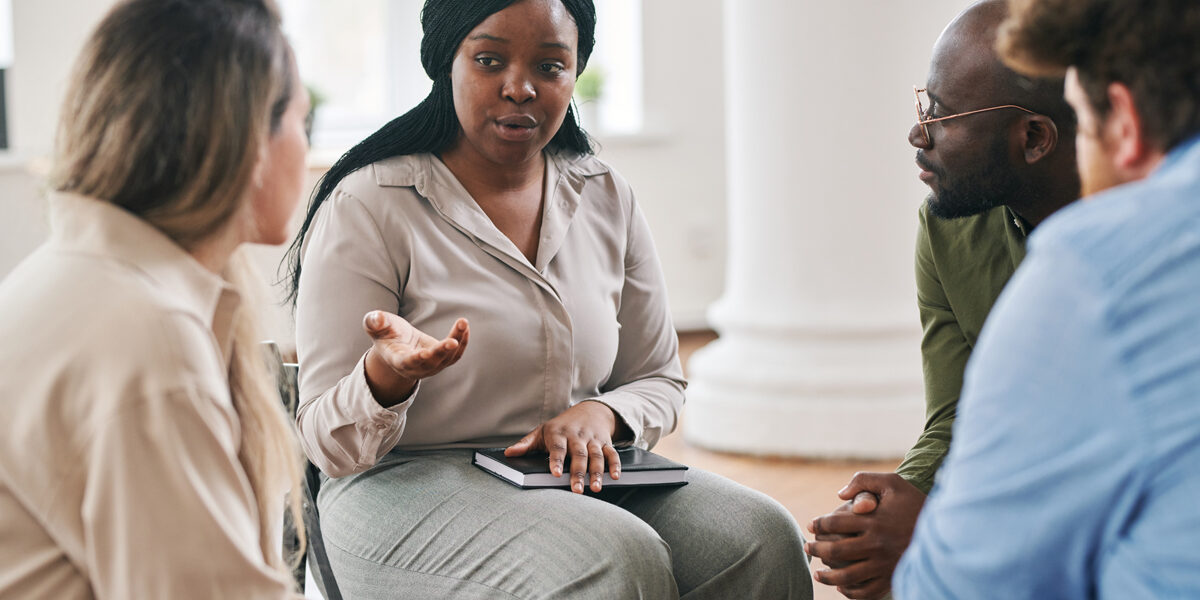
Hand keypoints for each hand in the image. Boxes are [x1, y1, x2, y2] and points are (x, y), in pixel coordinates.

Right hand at [362, 311, 468, 405]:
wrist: (397, 345)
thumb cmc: (385, 333)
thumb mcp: (376, 326)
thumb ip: (374, 322)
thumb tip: (376, 318)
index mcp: (398, 360)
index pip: (408, 362)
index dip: (416, 359)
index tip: (425, 353)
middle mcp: (416, 367)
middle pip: (432, 363)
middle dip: (442, 352)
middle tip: (453, 341)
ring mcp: (431, 366)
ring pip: (447, 358)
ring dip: (457, 341)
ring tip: (462, 322)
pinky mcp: (442, 360)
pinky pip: (455, 355)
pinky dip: (462, 341)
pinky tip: (464, 326)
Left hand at [504, 401, 621, 493]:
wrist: (590, 410)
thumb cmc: (561, 426)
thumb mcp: (542, 431)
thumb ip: (526, 444)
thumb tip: (509, 453)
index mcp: (559, 433)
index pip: (557, 447)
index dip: (556, 460)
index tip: (556, 473)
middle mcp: (577, 436)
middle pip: (578, 455)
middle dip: (578, 473)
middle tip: (577, 490)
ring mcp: (592, 440)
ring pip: (596, 456)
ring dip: (597, 472)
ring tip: (595, 488)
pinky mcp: (605, 443)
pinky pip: (612, 454)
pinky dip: (614, 465)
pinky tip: (614, 477)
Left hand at [805, 472, 926, 599]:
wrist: (946, 525)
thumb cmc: (914, 500)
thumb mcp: (891, 483)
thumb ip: (863, 481)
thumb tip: (839, 495)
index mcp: (874, 520)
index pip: (834, 523)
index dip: (818, 524)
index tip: (811, 525)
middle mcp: (877, 544)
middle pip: (836, 551)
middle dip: (816, 550)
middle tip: (807, 548)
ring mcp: (885, 564)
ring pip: (847, 576)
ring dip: (828, 576)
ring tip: (818, 573)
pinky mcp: (893, 577)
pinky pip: (867, 592)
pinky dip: (851, 592)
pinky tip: (842, 587)